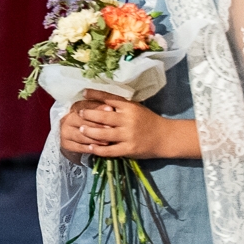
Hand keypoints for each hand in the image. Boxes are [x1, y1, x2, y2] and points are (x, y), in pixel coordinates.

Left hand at [58, 90, 193, 159]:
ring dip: (89, 132)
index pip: (109, 98)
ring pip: (103, 134)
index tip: (83, 92)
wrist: (165, 137)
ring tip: (80, 129)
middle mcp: (128, 120)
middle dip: (88, 115)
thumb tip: (100, 101)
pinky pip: (109, 150)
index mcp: (130, 107)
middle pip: (103, 116)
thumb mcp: (136, 108)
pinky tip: (90, 148)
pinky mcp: (128, 149)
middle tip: (78, 113)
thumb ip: (120, 106)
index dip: (95, 95)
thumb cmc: (149, 121)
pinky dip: (98, 149)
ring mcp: (128, 135)